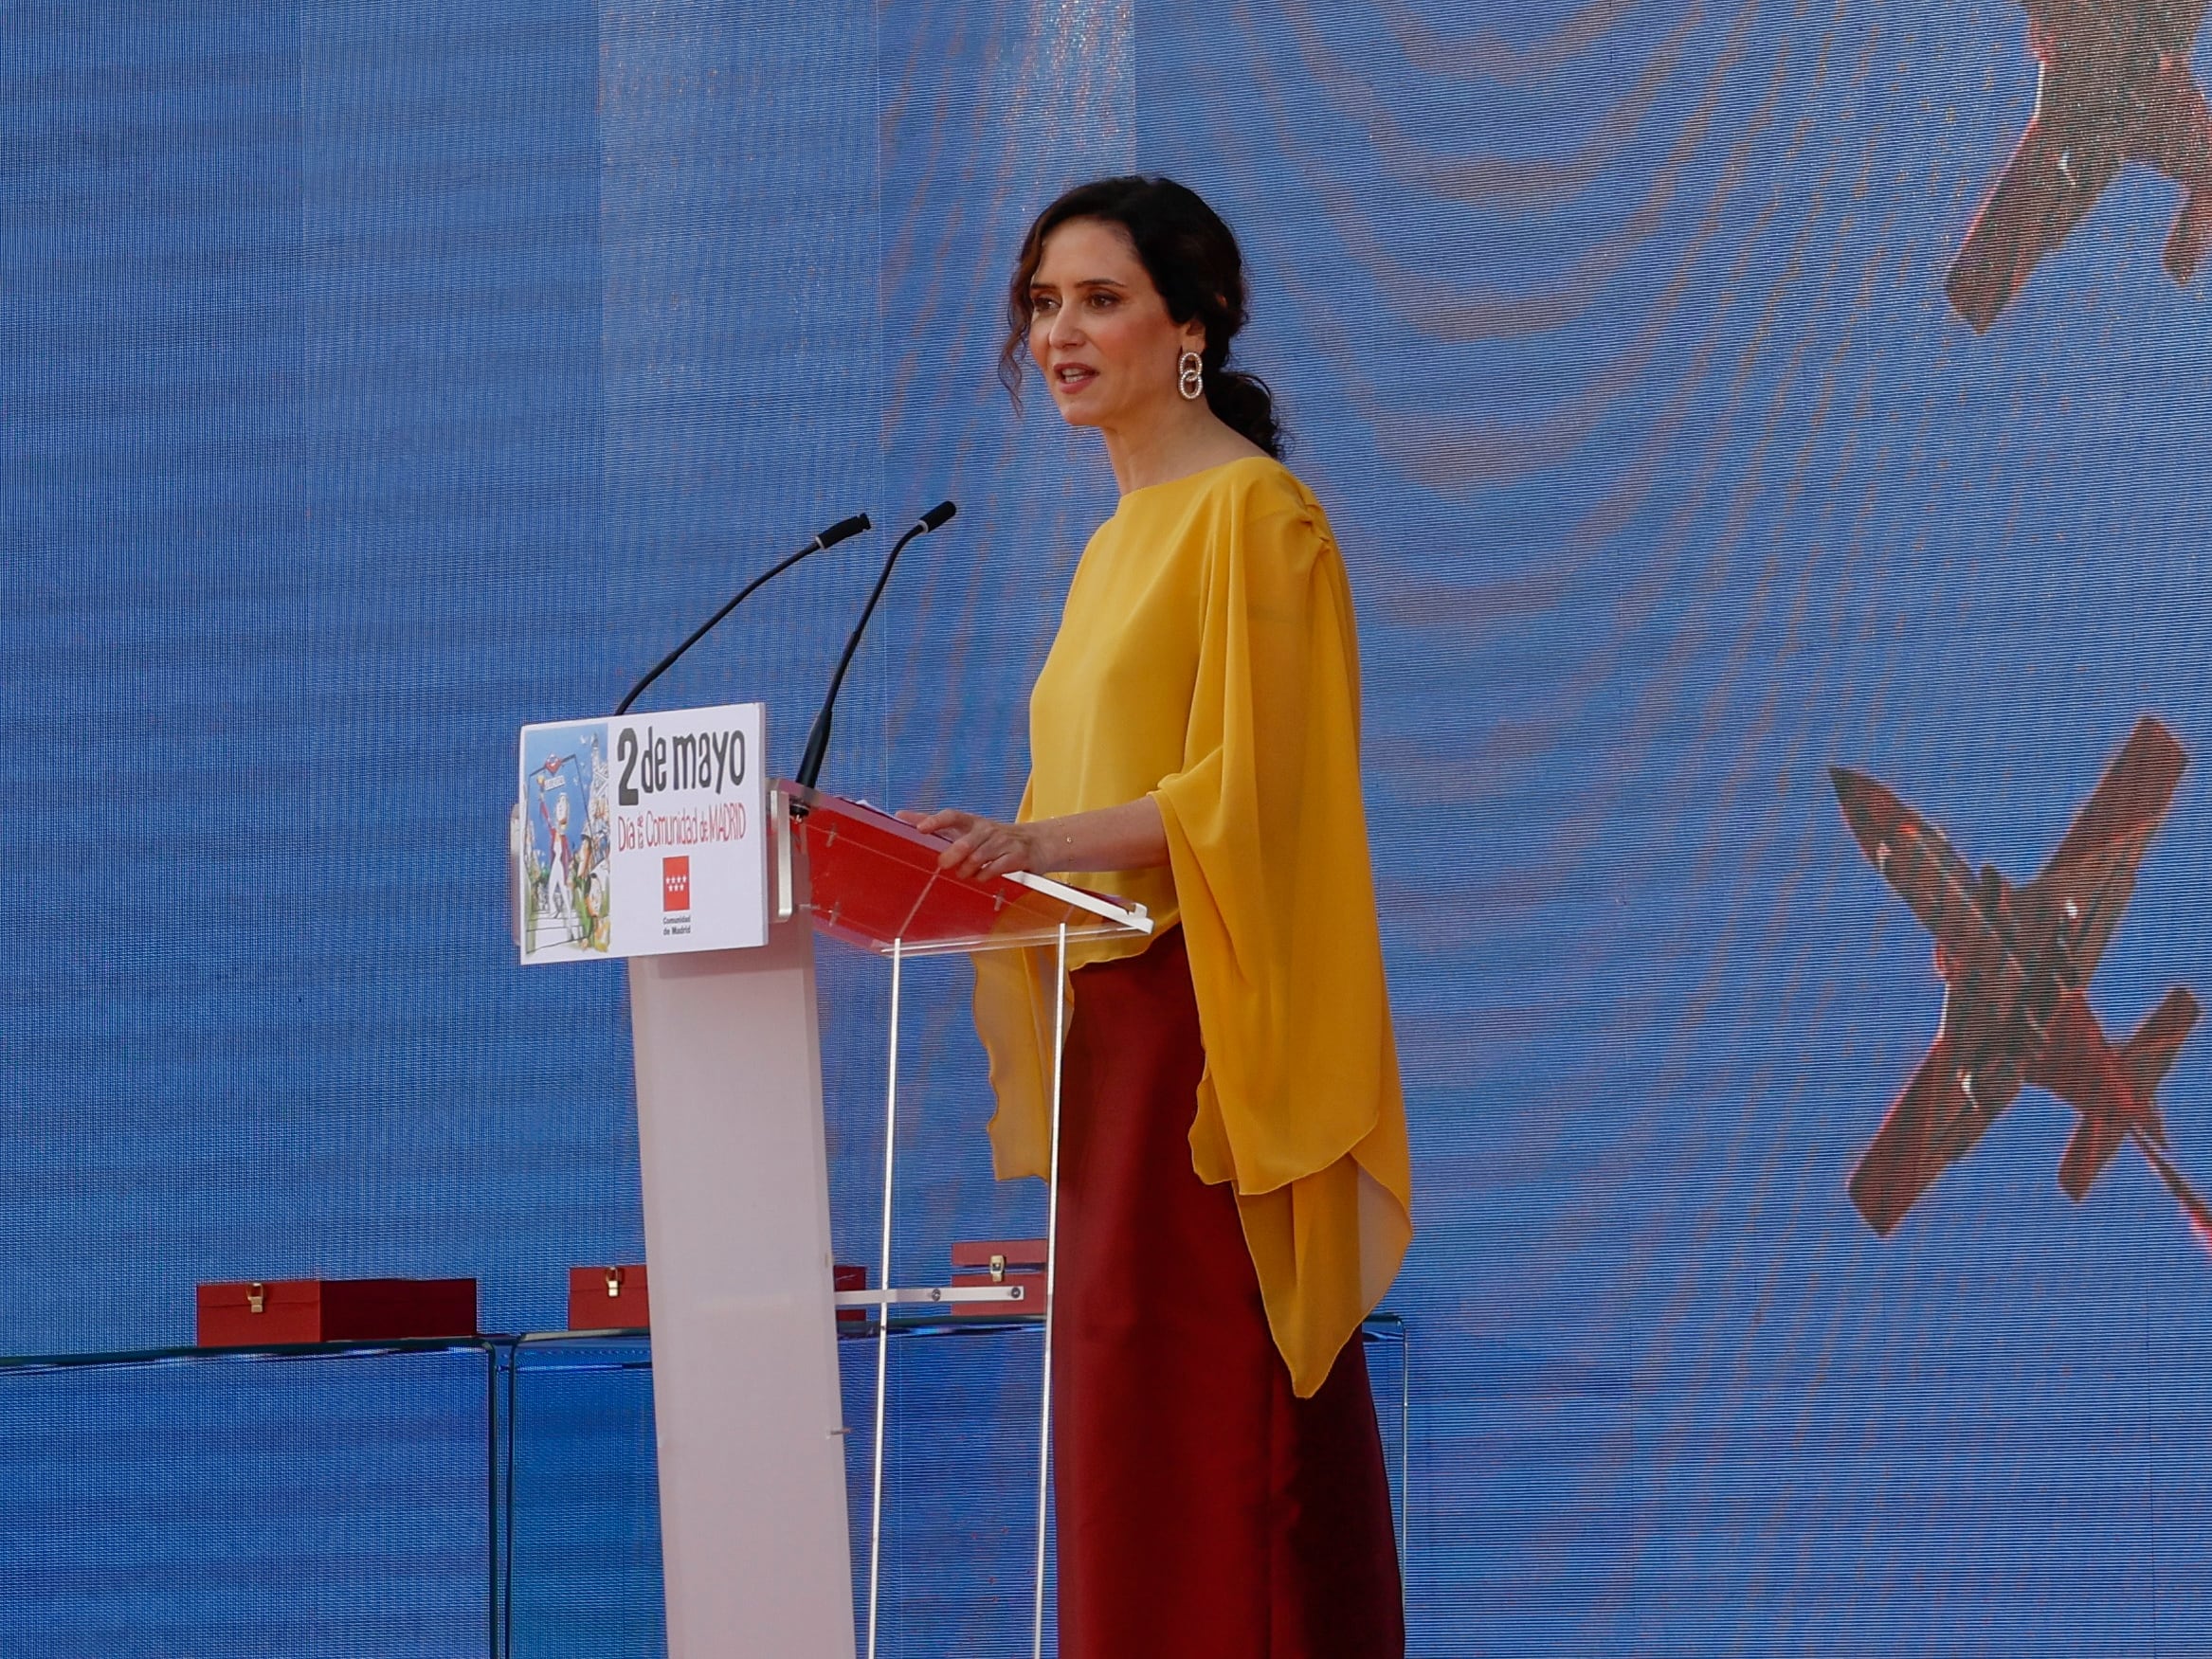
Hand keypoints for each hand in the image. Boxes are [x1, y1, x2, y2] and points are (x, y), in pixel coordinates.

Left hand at [897, 807, 1039, 880]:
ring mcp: (1003, 842)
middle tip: (944, 864)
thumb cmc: (995, 838)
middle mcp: (987, 829)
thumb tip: (901, 816)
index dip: (935, 821)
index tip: (920, 828)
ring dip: (967, 870)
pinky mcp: (1016, 856)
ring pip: (978, 858)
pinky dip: (984, 876)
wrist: (1038, 843)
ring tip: (965, 873)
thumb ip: (937, 825)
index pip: (952, 816)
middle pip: (965, 842)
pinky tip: (982, 876)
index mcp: (972, 822)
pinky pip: (994, 869)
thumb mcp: (970, 829)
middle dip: (952, 856)